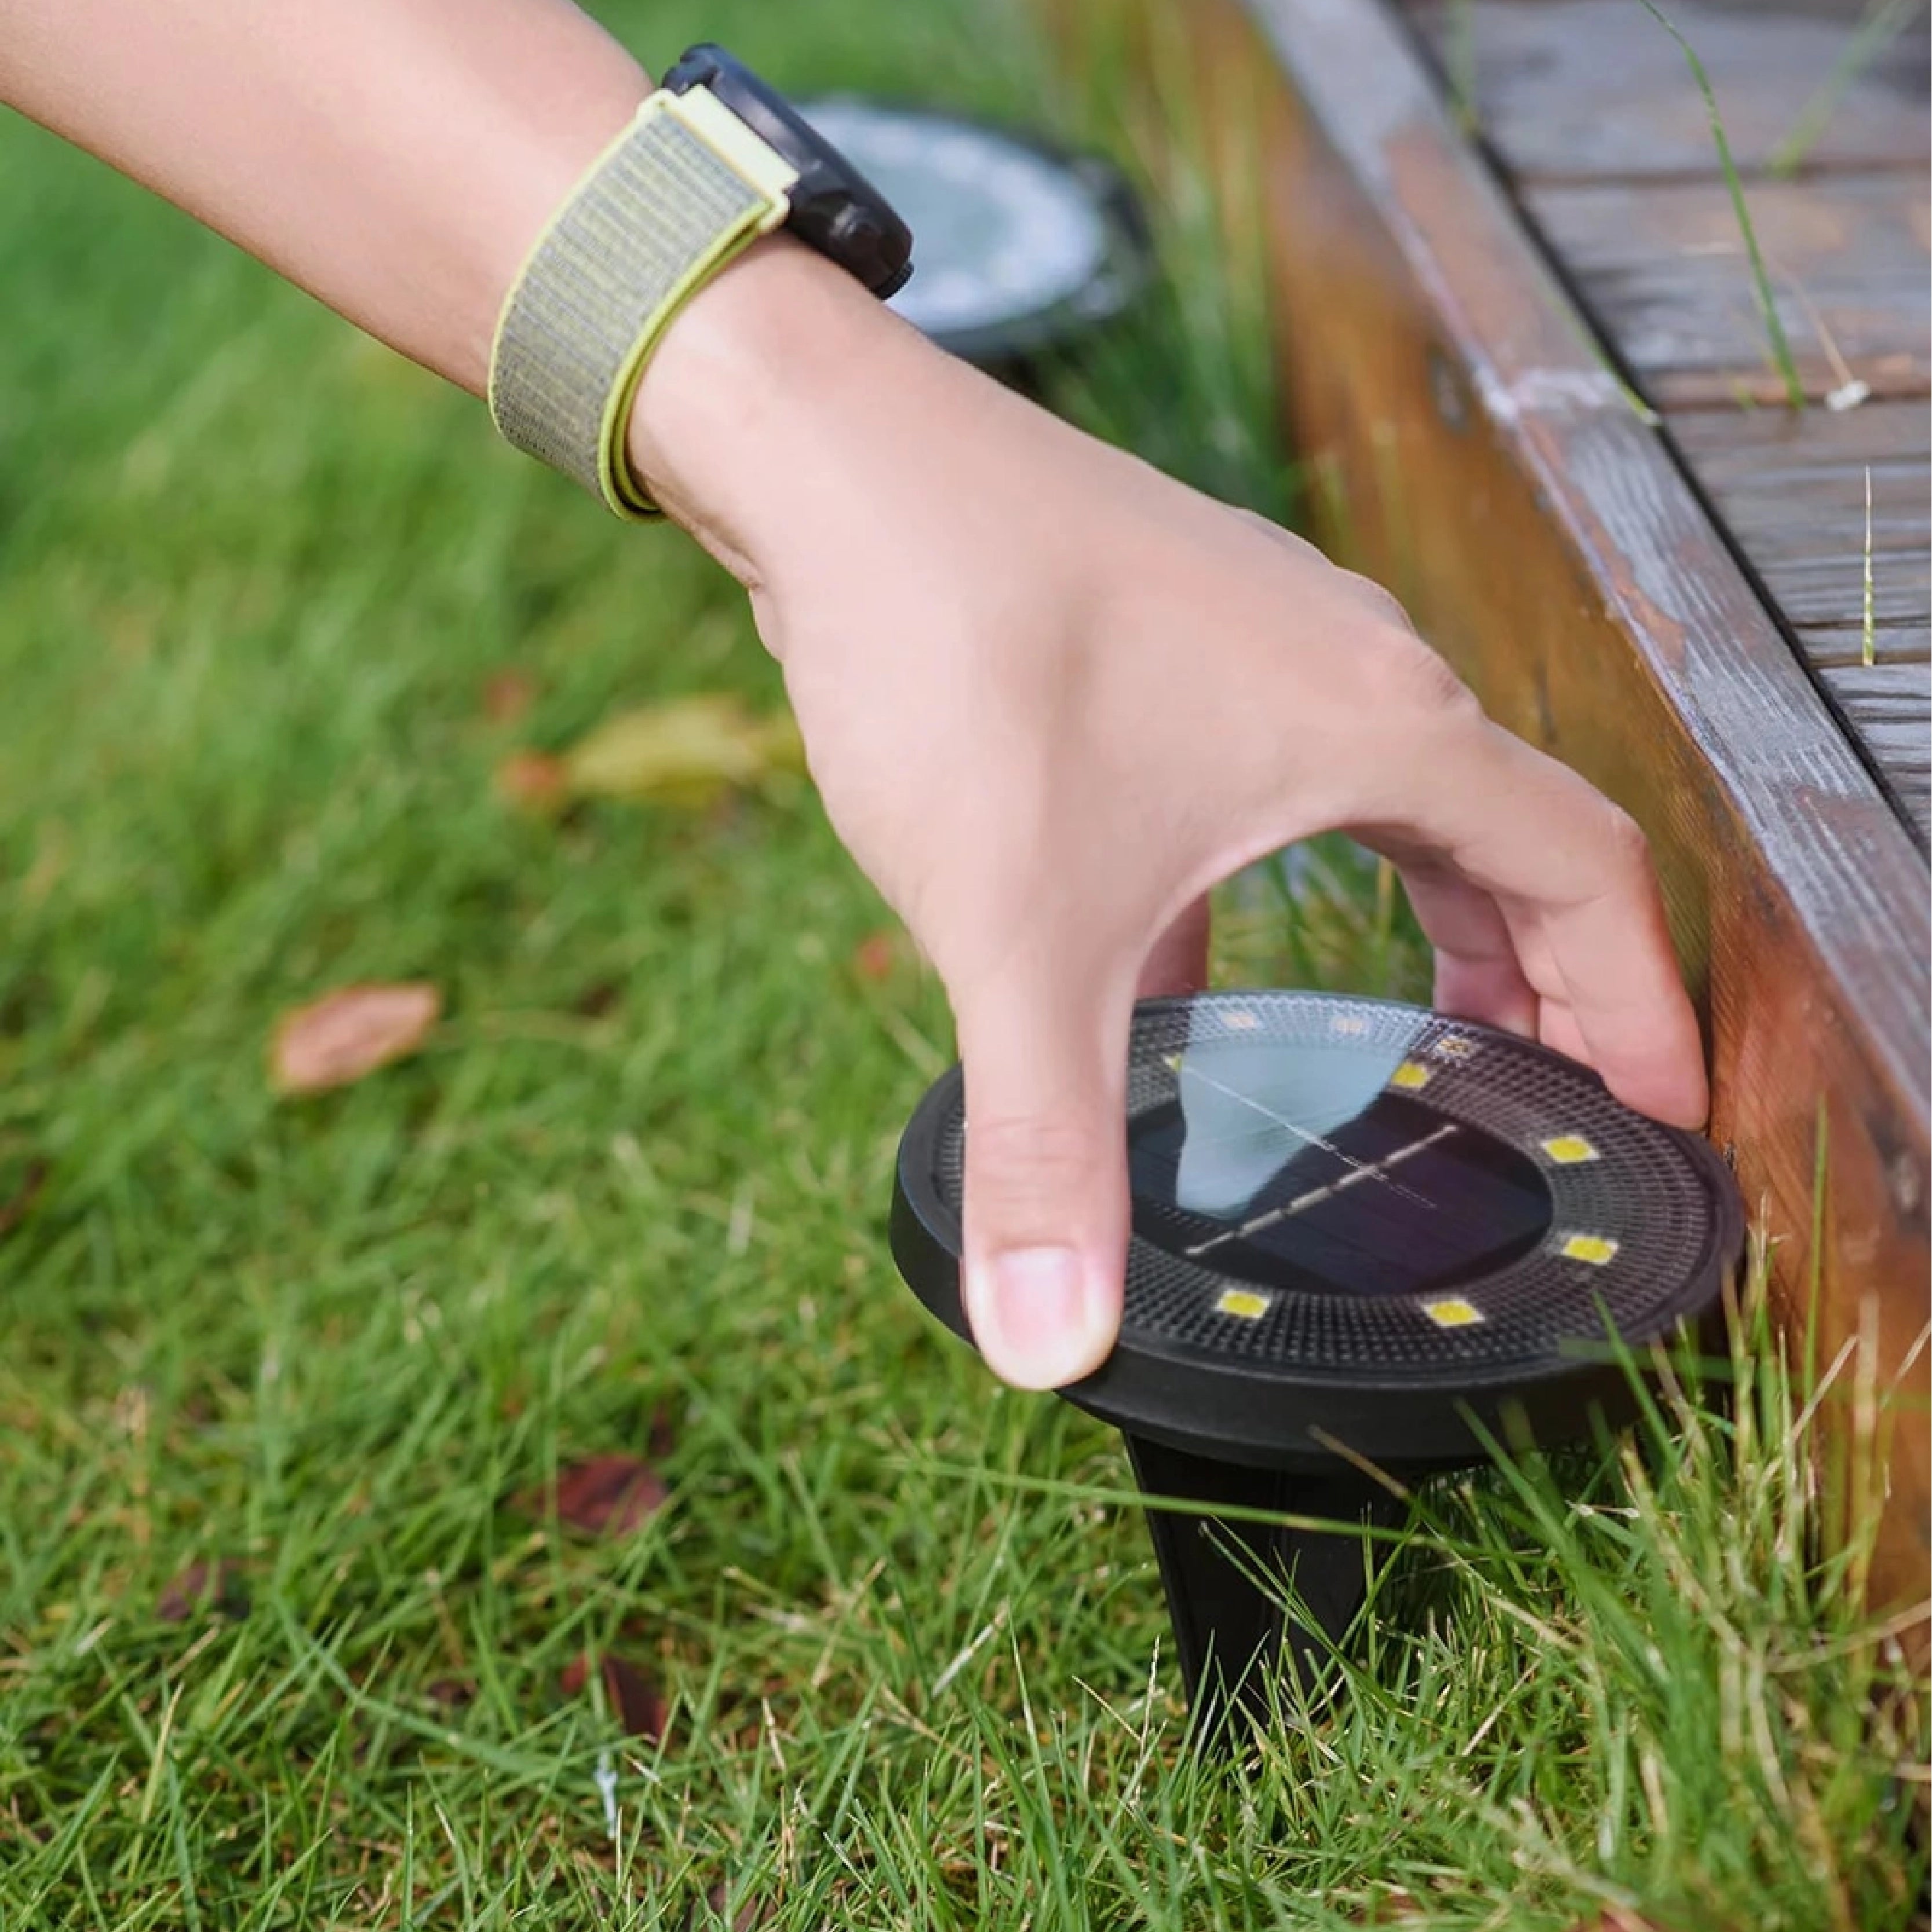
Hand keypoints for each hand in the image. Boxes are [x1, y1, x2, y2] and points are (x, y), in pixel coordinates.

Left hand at [634, 244, 1708, 1391]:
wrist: (832, 455)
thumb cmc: (958, 644)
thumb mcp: (1020, 930)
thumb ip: (1047, 1145)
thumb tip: (1053, 1348)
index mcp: (1383, 728)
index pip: (1586, 875)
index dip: (1637, 1007)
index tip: (1656, 1118)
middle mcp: (1348, 667)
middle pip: (1506, 838)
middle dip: (1535, 981)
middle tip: (1536, 1106)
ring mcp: (1254, 639)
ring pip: (1385, 803)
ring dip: (1413, 923)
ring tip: (1399, 1047)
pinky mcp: (1161, 637)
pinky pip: (1265, 777)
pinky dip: (1265, 882)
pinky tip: (1182, 970)